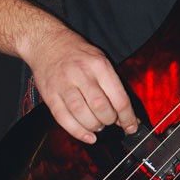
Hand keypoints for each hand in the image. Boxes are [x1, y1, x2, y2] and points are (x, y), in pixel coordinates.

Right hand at [23, 19, 138, 144]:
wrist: (47, 42)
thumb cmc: (77, 53)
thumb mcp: (100, 60)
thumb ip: (112, 85)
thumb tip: (125, 114)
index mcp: (99, 65)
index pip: (118, 97)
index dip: (127, 117)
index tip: (131, 126)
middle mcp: (82, 74)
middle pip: (100, 107)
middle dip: (109, 120)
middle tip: (110, 121)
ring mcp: (64, 85)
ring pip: (82, 114)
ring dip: (94, 126)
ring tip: (97, 125)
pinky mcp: (50, 95)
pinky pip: (64, 118)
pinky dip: (78, 132)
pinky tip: (87, 136)